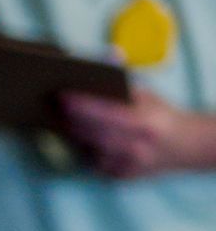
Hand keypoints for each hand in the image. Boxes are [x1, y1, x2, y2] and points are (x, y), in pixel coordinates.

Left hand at [58, 84, 215, 178]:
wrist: (181, 147)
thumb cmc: (157, 114)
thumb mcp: (146, 94)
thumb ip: (125, 77)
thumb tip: (109, 53)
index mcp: (144, 123)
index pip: (105, 114)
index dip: (81, 106)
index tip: (61, 96)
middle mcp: (135, 148)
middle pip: (92, 134)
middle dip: (69, 120)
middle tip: (49, 106)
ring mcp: (127, 166)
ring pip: (88, 150)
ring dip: (72, 135)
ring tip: (57, 118)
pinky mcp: (119, 177)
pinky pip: (92, 162)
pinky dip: (82, 149)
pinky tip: (74, 136)